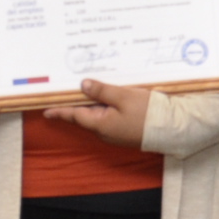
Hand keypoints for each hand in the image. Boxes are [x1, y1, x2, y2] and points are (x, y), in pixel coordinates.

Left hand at [37, 77, 152, 149]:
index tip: (45, 110)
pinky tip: (109, 96)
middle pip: (85, 115)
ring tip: (87, 88)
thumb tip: (83, 85)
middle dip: (77, 103)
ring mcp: (115, 133)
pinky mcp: (125, 131)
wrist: (172, 128)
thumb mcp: (123, 96)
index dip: (59, 111)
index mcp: (100, 124)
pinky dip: (106, 107)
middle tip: (67, 89)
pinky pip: (110, 117)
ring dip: (93, 103)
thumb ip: (101, 91)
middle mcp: (105, 132)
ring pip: (98, 115)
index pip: (74, 115)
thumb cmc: (148, 112)